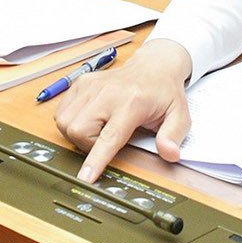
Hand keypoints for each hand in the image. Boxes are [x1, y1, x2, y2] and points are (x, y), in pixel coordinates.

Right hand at [54, 40, 194, 182]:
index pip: (109, 137)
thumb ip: (173, 137)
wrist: (153, 66)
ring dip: (78, 134)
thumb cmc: (164, 93)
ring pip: (65, 122)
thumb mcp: (180, 116)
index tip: (85, 177)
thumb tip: (169, 154)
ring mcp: (91, 85)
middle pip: (78, 130)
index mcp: (131, 103)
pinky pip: (61, 111)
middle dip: (87, 145)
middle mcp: (107, 92)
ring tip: (98, 129)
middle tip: (106, 141)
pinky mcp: (80, 83)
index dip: (96, 160)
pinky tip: (89, 119)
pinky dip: (71, 121)